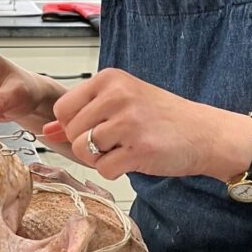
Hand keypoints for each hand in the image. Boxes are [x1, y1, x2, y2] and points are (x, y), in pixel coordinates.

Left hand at [42, 69, 251, 180]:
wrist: (204, 133)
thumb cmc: (162, 117)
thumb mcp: (120, 104)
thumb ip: (82, 114)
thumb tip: (47, 130)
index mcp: (109, 79)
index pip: (63, 109)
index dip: (74, 126)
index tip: (97, 128)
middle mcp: (116, 96)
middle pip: (71, 133)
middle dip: (87, 145)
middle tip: (115, 141)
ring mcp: (128, 122)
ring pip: (83, 152)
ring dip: (100, 159)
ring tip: (124, 149)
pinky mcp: (139, 149)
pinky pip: (103, 170)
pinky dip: (114, 172)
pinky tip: (133, 160)